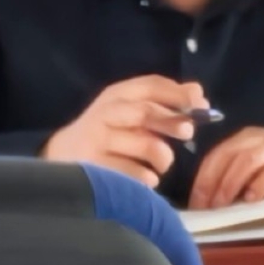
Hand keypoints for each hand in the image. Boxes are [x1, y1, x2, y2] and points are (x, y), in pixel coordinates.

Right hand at [43, 77, 210, 187]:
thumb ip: (161, 102)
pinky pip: (138, 175)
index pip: (149, 86)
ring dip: (164, 157)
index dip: (178, 93)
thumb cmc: (107, 132)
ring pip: (147, 146)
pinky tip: (146, 179)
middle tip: (188, 131)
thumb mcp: (128, 111)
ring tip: (161, 164)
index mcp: (116, 95)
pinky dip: (149, 178)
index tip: (201, 104)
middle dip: (172, 121)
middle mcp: (105, 114)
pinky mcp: (97, 168)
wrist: (62, 155)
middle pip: (145, 112)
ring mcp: (99, 142)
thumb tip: (198, 93)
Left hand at [188, 127, 263, 208]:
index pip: (216, 155)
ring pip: (246, 159)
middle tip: (203, 208)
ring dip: (229, 183)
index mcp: (248, 139)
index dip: (201, 179)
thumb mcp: (263, 175)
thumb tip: (210, 204)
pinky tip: (251, 200)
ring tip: (221, 205)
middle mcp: (262, 138)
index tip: (194, 204)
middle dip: (210, 182)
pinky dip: (259, 184)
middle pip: (226, 155)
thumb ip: (240, 182)